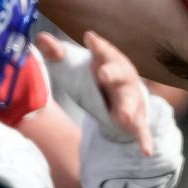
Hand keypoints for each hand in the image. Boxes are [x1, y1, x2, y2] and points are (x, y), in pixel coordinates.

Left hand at [37, 31, 151, 153]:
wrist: (119, 94)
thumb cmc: (94, 74)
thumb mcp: (74, 64)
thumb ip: (58, 53)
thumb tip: (41, 38)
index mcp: (109, 60)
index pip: (103, 51)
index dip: (97, 45)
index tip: (89, 37)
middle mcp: (123, 77)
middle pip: (120, 74)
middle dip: (112, 74)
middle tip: (102, 75)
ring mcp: (131, 99)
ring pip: (131, 102)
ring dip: (128, 109)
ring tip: (123, 117)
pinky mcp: (136, 120)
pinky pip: (142, 130)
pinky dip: (144, 139)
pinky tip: (147, 151)